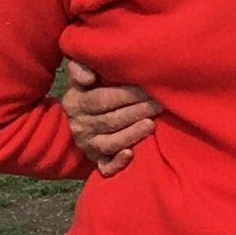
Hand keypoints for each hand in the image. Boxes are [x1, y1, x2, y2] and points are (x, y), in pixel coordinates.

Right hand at [60, 59, 157, 176]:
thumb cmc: (94, 90)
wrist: (85, 118)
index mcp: (76, 103)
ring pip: (109, 143)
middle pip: (109, 120)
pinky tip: (130, 154)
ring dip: (131, 134)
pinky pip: (105, 167)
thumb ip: (81, 67)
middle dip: (137, 111)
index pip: (101, 99)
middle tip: (160, 104)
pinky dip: (117, 163)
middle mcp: (80, 126)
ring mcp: (88, 145)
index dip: (126, 95)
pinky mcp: (97, 161)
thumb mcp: (84, 76)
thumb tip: (87, 77)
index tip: (148, 88)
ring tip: (151, 125)